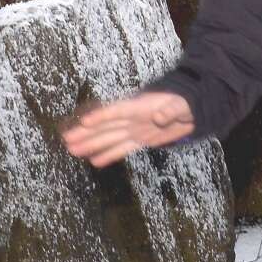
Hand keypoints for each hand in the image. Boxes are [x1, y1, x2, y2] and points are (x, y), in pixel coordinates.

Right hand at [60, 90, 195, 167]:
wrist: (195, 108)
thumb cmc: (186, 101)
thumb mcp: (182, 103)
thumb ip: (171, 110)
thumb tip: (159, 116)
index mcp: (141, 106)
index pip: (118, 111)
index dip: (102, 115)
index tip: (85, 121)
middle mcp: (134, 118)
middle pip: (107, 126)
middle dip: (87, 132)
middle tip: (66, 139)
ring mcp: (136, 128)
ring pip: (110, 138)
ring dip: (92, 144)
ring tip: (72, 150)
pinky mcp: (142, 139)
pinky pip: (123, 148)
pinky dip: (109, 154)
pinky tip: (94, 161)